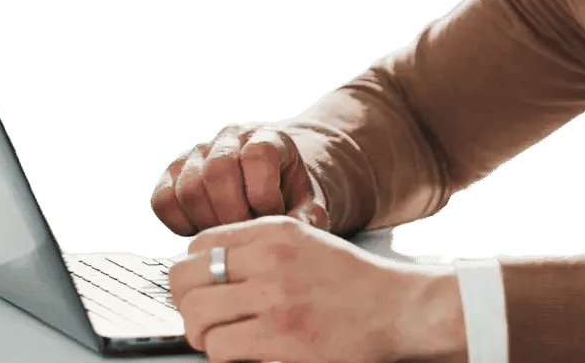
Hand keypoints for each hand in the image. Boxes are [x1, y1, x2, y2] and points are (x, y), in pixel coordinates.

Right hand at [150, 121, 329, 236]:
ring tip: (227, 235)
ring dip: (207, 222)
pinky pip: (162, 200)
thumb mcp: (307, 204)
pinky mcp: (172, 173)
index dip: (264, 194)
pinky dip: (179, 223)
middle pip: (218, 170)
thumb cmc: (288, 197)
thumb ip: (306, 217)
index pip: (258, 155)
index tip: (272, 217)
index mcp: (268, 137)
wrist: (269, 184)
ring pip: (188, 186)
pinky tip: (203, 230)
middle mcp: (230, 137)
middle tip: (244, 233)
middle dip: (232, 213)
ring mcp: (198, 152)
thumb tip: (294, 228)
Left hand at [168, 215, 464, 362]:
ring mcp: (276, 301)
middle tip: (206, 319)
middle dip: (188, 304)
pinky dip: (226, 358)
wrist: (400, 308)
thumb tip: (207, 267)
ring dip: (205, 336)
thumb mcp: (307, 243)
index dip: (193, 271)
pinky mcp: (282, 340)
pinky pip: (222, 350)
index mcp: (275, 233)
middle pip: (184, 279)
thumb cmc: (354, 282)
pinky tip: (247, 355)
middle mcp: (270, 261)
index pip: (198, 244)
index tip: (205, 288)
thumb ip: (260, 248)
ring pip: (197, 318)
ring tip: (226, 340)